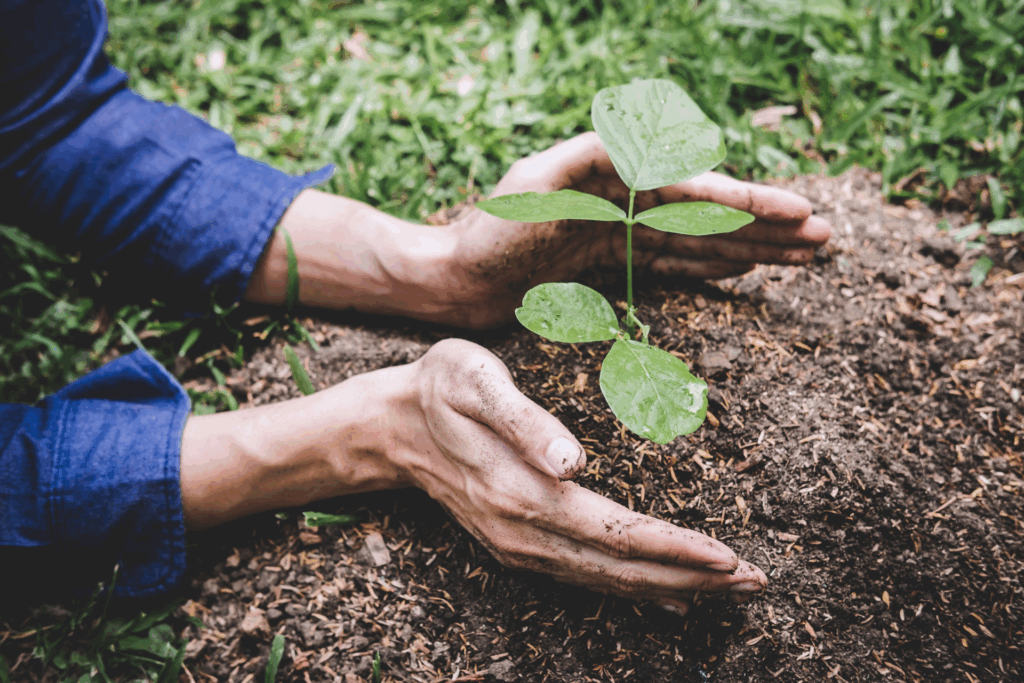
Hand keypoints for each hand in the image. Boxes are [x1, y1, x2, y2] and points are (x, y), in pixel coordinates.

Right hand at [386, 339, 766, 613]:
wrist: (391, 426)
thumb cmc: (441, 388)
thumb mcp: (475, 381)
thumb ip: (524, 420)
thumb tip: (573, 461)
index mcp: (522, 493)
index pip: (616, 532)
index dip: (675, 548)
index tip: (729, 557)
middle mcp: (524, 533)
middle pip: (621, 569)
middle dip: (693, 579)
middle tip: (756, 582)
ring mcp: (519, 546)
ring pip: (607, 581)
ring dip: (671, 588)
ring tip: (728, 591)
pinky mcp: (517, 545)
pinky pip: (585, 579)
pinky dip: (633, 590)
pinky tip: (667, 598)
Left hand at [424, 131, 830, 326]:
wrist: (455, 278)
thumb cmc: (487, 232)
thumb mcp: (530, 187)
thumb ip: (585, 158)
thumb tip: (647, 140)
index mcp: (617, 177)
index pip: (696, 192)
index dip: (749, 204)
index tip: (798, 214)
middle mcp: (628, 201)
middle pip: (710, 215)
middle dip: (768, 226)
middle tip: (826, 238)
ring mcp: (624, 232)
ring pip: (701, 241)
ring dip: (752, 248)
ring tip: (804, 254)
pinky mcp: (613, 262)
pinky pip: (675, 265)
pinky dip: (711, 266)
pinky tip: (745, 269)